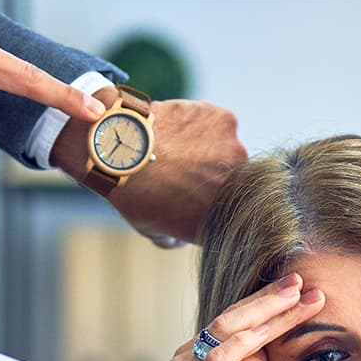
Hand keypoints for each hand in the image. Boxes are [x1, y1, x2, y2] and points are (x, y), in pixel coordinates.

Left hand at [55, 95, 246, 243]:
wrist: (123, 149)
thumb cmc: (135, 192)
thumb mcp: (154, 229)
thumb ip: (176, 239)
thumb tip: (181, 239)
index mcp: (223, 218)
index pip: (227, 212)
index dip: (210, 202)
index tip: (193, 195)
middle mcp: (238, 186)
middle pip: (233, 179)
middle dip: (214, 175)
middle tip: (184, 167)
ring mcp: (235, 151)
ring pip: (228, 149)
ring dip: (212, 148)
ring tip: (179, 145)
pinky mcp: (226, 121)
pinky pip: (219, 123)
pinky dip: (203, 124)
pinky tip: (179, 127)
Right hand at [159, 274, 324, 360]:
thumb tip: (266, 344)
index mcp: (195, 357)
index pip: (232, 323)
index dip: (262, 305)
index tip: (293, 293)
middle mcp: (188, 357)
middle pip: (231, 317)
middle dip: (268, 297)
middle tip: (299, 281)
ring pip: (227, 329)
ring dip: (265, 309)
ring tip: (295, 295)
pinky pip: (220, 357)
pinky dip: (246, 341)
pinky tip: (269, 329)